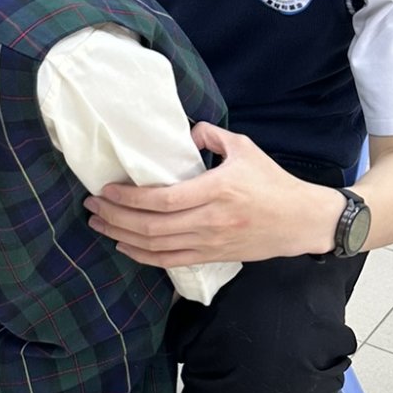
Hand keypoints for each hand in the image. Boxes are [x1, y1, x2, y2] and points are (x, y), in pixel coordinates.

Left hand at [85, 122, 344, 268]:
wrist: (301, 221)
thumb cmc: (273, 182)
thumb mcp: (244, 148)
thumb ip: (211, 135)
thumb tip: (185, 130)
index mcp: (216, 191)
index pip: (161, 200)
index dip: (128, 197)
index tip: (105, 188)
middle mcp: (209, 221)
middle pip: (151, 227)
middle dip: (114, 217)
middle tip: (91, 205)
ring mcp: (209, 243)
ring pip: (155, 247)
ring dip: (121, 236)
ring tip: (98, 224)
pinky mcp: (212, 257)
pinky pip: (169, 262)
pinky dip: (142, 256)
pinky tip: (124, 246)